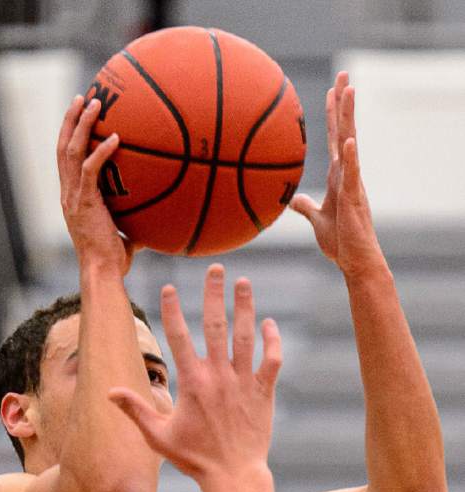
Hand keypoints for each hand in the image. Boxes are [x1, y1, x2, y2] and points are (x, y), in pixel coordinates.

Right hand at [57, 95, 140, 275]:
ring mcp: (73, 197)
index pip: (65, 161)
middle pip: (62, 147)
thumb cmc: (114, 260)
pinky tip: (116, 137)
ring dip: (81, 124)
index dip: (70, 136)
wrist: (103, 272)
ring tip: (93, 103)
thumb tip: (157, 217)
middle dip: (71, 120)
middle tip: (82, 97)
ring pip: (70, 151)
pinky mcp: (84, 202)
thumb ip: (134, 219)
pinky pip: (90, 169)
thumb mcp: (123, 233)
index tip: (79, 116)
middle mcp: (68, 194)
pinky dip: (101, 151)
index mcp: (72, 198)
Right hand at [108, 265, 280, 485]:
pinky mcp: (264, 392)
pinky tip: (268, 323)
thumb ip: (136, 409)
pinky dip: (272, 340)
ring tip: (244, 283)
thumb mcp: (158, 435)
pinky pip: (271, 359)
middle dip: (215, 294)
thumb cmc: (194, 458)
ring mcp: (243, 382)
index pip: (179, 336)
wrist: (233, 476)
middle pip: (216, 325)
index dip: (173, 310)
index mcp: (192, 382)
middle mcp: (218, 376)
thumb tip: (109, 391)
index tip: (169, 288)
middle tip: (217, 269)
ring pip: (245, 336)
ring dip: (245, 307)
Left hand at [290, 72, 383, 278]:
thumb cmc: (340, 243)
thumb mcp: (317, 220)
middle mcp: (347, 174)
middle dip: (343, 103)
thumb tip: (292, 200)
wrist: (355, 261)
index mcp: (338, 176)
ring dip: (349, 118)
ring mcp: (352, 184)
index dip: (333, 115)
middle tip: (343, 74)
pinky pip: (352, 174)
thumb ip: (306, 207)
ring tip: (350, 91)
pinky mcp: (354, 199)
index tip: (331, 90)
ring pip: (350, 144)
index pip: (335, 139)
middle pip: (344, 131)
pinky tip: (350, 140)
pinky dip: (351, 157)